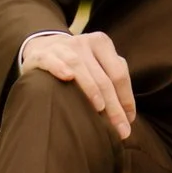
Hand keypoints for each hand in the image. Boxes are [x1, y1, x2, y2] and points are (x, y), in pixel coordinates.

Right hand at [19, 31, 134, 139]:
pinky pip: (51, 60)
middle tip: (120, 130)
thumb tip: (128, 116)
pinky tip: (67, 77)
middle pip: (102, 77)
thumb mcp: (98, 63)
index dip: (126, 99)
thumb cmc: (79, 62)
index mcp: (102, 44)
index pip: (119, 74)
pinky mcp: (42, 54)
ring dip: (91, 88)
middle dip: (113, 106)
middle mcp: (84, 42)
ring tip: (99, 108)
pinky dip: (60, 68)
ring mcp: (62, 47)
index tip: (129, 122)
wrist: (44, 46)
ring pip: (79, 66)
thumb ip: (112, 80)